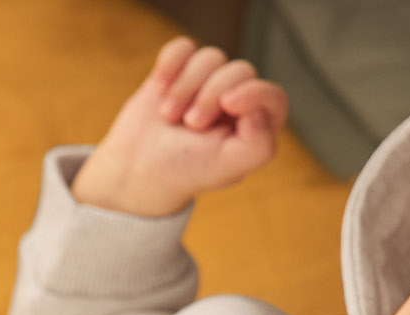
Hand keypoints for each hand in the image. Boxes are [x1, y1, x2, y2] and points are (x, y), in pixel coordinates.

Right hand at [71, 37, 288, 217]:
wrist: (136, 169)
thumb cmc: (184, 171)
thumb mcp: (226, 168)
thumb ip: (258, 146)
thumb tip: (260, 113)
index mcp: (255, 127)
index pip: (273, 97)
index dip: (254, 93)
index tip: (229, 104)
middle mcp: (237, 100)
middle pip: (240, 70)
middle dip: (210, 95)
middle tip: (191, 124)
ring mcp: (208, 82)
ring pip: (211, 57)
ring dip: (185, 87)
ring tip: (169, 116)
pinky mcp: (180, 70)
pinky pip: (183, 47)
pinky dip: (170, 64)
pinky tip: (159, 88)